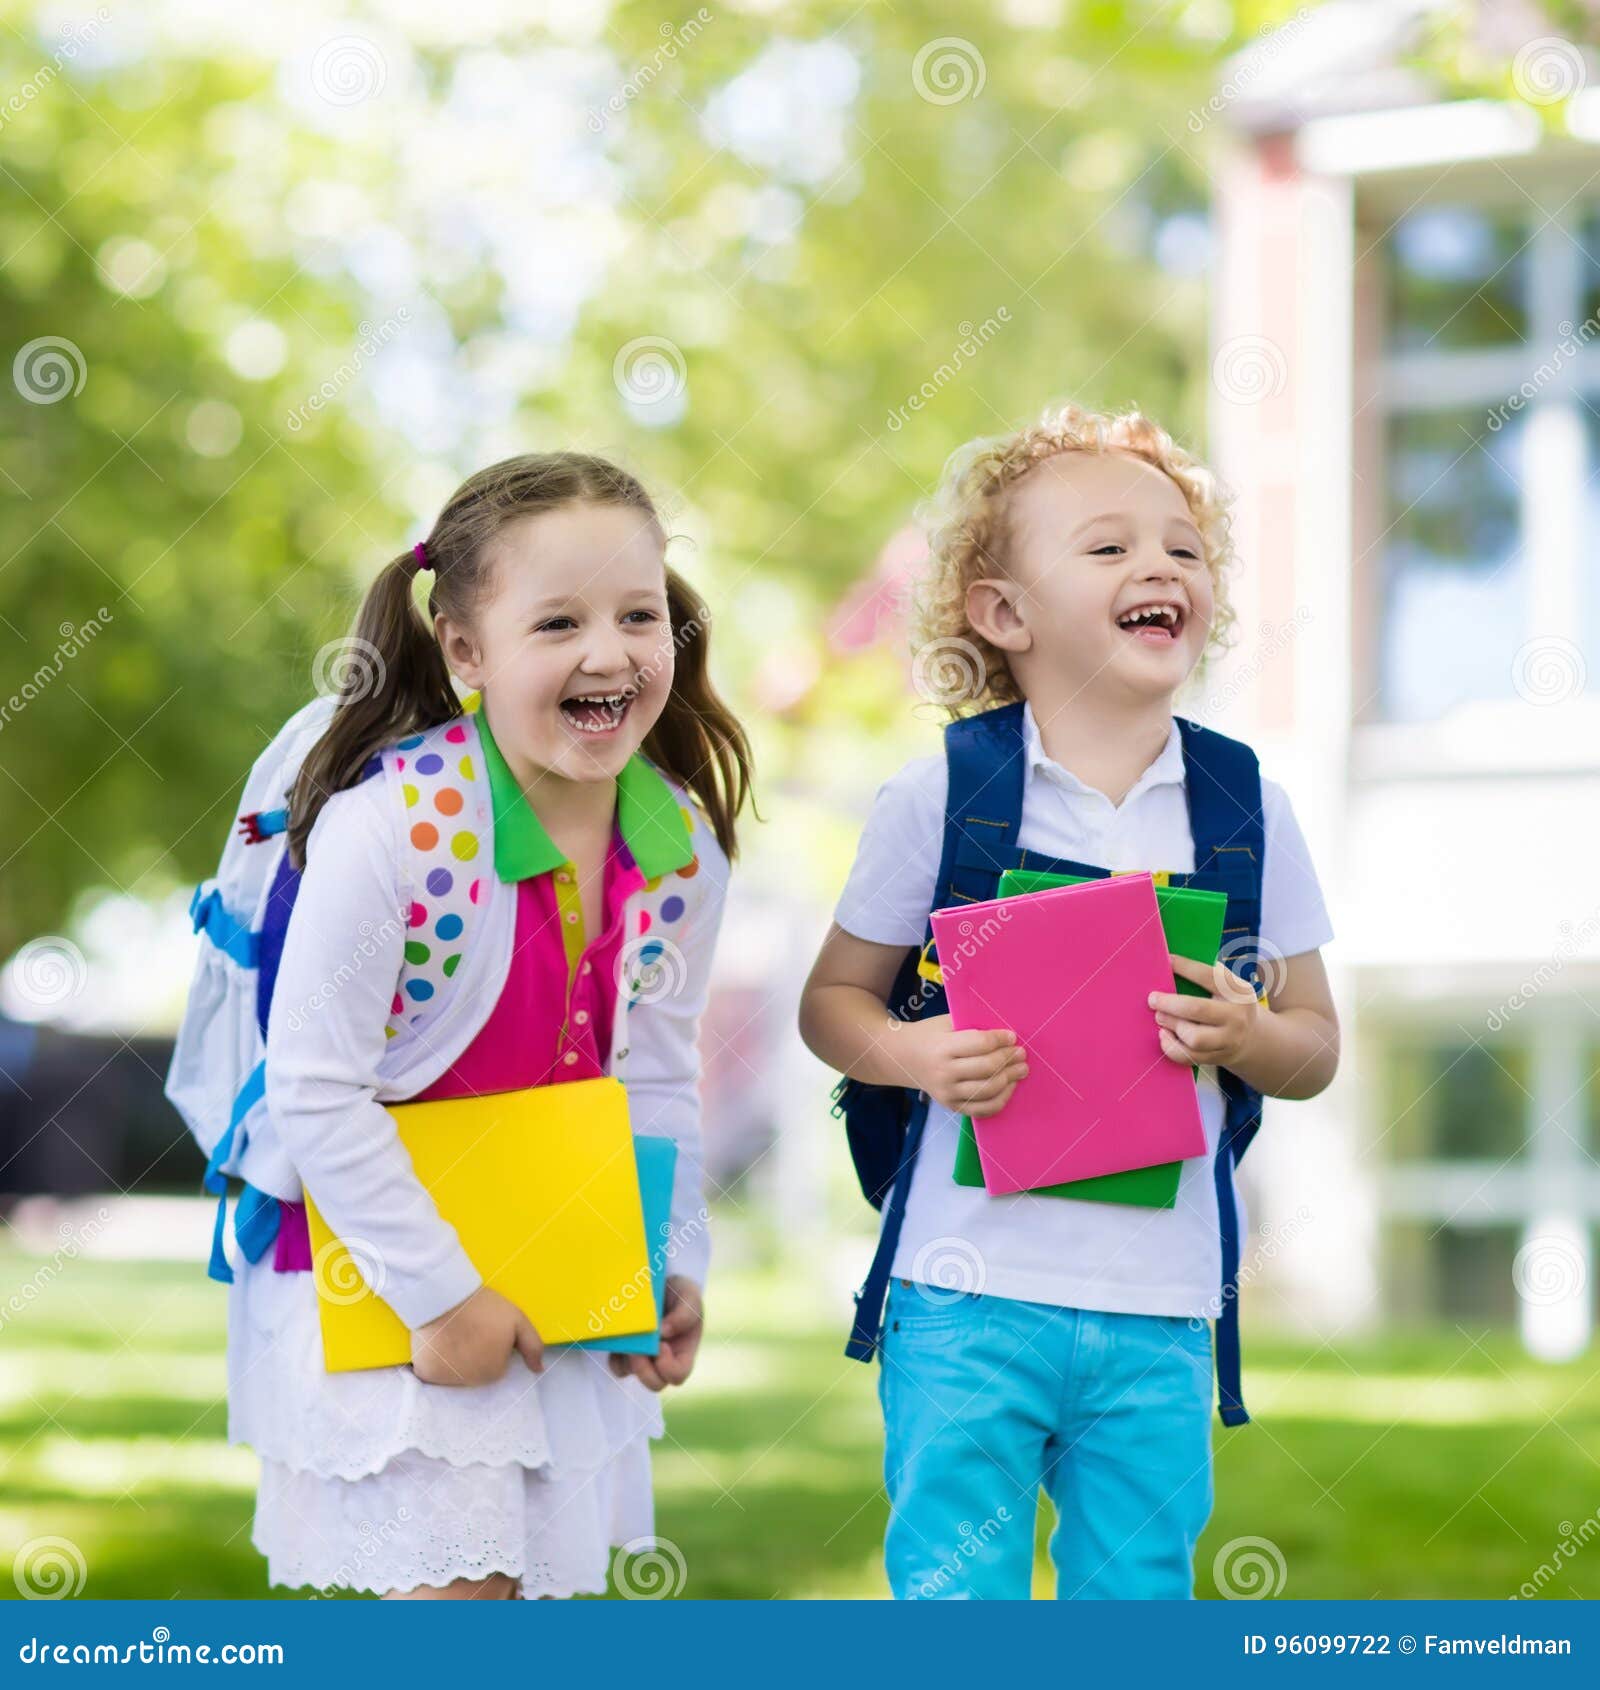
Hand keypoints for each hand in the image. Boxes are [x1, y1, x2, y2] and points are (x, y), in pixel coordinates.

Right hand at [410, 1285, 543, 1386]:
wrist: (445, 1297)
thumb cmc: (483, 1307)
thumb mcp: (517, 1320)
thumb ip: (533, 1346)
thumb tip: (539, 1369)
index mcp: (495, 1372)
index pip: (497, 1365)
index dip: (493, 1346)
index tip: (486, 1330)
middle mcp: (471, 1383)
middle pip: (476, 1371)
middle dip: (475, 1354)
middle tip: (470, 1329)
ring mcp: (447, 1380)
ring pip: (454, 1373)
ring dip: (454, 1359)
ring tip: (454, 1334)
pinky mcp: (426, 1373)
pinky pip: (433, 1372)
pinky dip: (434, 1361)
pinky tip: (438, 1343)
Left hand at [608, 1276, 703, 1390]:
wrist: (662, 1281)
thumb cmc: (680, 1293)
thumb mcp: (690, 1297)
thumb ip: (684, 1315)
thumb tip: (663, 1332)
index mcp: (683, 1351)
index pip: (678, 1376)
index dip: (669, 1368)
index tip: (663, 1346)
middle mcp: (662, 1359)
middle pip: (654, 1383)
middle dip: (644, 1370)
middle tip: (638, 1351)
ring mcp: (643, 1356)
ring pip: (632, 1373)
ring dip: (629, 1361)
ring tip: (628, 1341)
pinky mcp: (626, 1350)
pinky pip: (617, 1364)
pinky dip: (616, 1355)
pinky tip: (620, 1338)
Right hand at [900, 1013, 1025, 1117]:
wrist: (903, 1058)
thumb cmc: (930, 1035)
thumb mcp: (946, 1023)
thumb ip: (972, 1026)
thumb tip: (1005, 1034)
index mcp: (943, 1048)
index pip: (980, 1044)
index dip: (1000, 1039)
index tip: (1012, 1037)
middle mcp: (944, 1073)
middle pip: (987, 1068)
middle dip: (1009, 1060)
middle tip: (1022, 1053)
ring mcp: (948, 1094)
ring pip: (988, 1090)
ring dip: (1010, 1079)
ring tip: (1021, 1070)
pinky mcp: (952, 1107)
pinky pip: (983, 1109)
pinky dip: (1001, 1100)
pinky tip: (1010, 1087)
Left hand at [1149, 953, 1261, 1071]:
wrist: (1252, 1037)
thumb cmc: (1228, 1004)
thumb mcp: (1228, 988)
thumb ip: (1205, 979)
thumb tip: (1167, 967)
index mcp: (1238, 992)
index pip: (1209, 976)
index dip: (1186, 967)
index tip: (1167, 961)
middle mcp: (1236, 1016)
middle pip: (1196, 1009)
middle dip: (1169, 1003)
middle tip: (1153, 999)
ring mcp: (1228, 1040)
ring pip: (1193, 1037)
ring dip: (1170, 1025)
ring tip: (1160, 1017)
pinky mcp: (1218, 1058)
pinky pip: (1188, 1056)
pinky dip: (1170, 1046)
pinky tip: (1164, 1035)